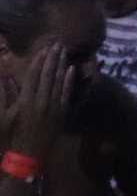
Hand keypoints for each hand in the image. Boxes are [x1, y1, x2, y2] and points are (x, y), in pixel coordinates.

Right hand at [0, 44, 73, 158]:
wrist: (30, 152)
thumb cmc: (13, 133)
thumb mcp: (4, 115)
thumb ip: (5, 94)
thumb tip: (4, 76)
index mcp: (25, 101)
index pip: (32, 76)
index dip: (37, 61)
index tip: (42, 49)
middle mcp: (40, 101)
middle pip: (47, 75)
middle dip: (52, 58)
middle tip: (57, 44)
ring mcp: (53, 106)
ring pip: (58, 81)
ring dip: (62, 64)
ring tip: (64, 51)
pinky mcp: (62, 111)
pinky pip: (67, 92)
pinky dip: (69, 80)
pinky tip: (71, 69)